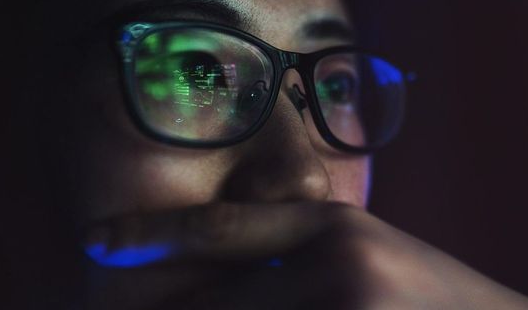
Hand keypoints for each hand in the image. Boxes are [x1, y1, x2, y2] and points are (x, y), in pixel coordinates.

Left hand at [82, 202, 527, 308]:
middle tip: (126, 305)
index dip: (150, 233)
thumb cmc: (430, 297)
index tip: (96, 242)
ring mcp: (348, 309)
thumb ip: (295, 256)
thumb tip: (219, 276)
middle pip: (211, 304)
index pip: (221, 228)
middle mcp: (340, 265)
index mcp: (337, 226)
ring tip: (196, 306)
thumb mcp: (366, 255)